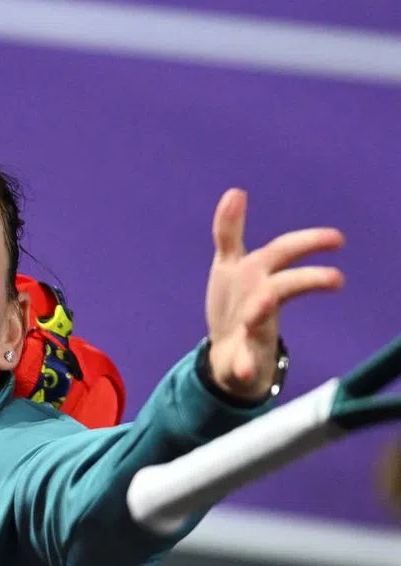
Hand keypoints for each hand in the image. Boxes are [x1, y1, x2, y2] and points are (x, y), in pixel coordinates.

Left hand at [205, 189, 344, 399]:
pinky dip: (243, 367)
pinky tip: (240, 374)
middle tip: (337, 279)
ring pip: (262, 322)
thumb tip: (236, 191)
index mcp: (259, 275)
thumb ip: (230, 230)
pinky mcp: (242, 357)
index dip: (309, 242)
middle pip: (284, 286)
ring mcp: (254, 330)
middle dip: (306, 280)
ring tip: (265, 303)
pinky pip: (244, 363)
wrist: (226, 356)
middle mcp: (262, 301)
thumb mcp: (229, 265)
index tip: (339, 239)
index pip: (284, 252)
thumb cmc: (236, 304)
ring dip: (263, 311)